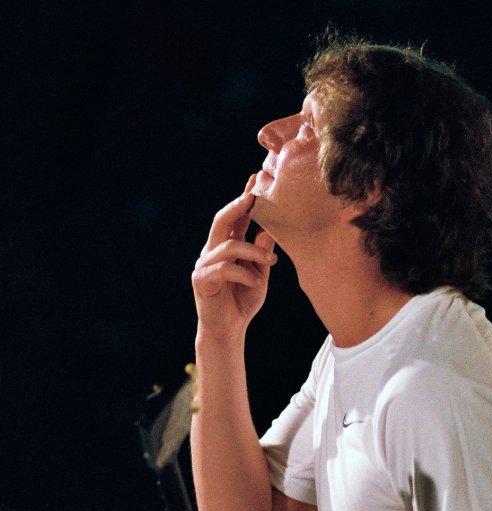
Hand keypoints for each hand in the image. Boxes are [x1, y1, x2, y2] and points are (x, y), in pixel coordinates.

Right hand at [192, 175, 276, 339]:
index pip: (235, 218)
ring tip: (271, 263)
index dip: (243, 199)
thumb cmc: (243, 302)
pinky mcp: (201, 279)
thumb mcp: (259, 274)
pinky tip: (257, 282)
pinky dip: (244, 274)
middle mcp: (212, 250)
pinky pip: (224, 268)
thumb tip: (270, 229)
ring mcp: (204, 264)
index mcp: (226, 246)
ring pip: (228, 245)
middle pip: (221, 220)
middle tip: (254, 197)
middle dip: (238, 206)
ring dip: (253, 252)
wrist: (228, 331)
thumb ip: (262, 253)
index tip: (255, 179)